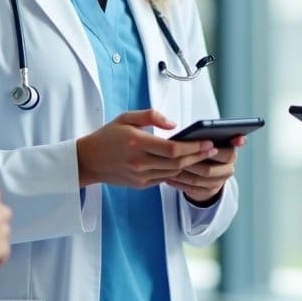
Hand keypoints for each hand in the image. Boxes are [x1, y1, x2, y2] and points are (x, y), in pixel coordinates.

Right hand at [77, 109, 215, 188]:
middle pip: (177, 163)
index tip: (207, 142)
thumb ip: (151, 116)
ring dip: (191, 165)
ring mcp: (140, 176)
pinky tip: (188, 164)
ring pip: (173, 172)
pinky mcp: (140, 184)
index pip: (172, 149)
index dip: (192, 147)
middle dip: (198, 156)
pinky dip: (178, 172)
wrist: (88, 160)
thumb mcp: (126, 117)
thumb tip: (174, 125)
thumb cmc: (107, 136)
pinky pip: (164, 178)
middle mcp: (139, 162)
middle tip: (213, 149)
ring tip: (204, 156)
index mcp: (136, 143)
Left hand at [166, 134, 243, 203]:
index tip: (205, 145)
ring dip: (181, 174)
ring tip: (167, 168)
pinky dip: (178, 183)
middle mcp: (228, 170)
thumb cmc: (206, 149)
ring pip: (197, 180)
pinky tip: (168, 177)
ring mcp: (219, 183)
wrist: (209, 170)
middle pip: (208, 170)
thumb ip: (214, 134)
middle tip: (175, 159)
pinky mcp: (208, 192)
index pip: (226, 154)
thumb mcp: (211, 140)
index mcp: (231, 154)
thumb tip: (220, 137)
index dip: (212, 151)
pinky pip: (191, 189)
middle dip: (190, 164)